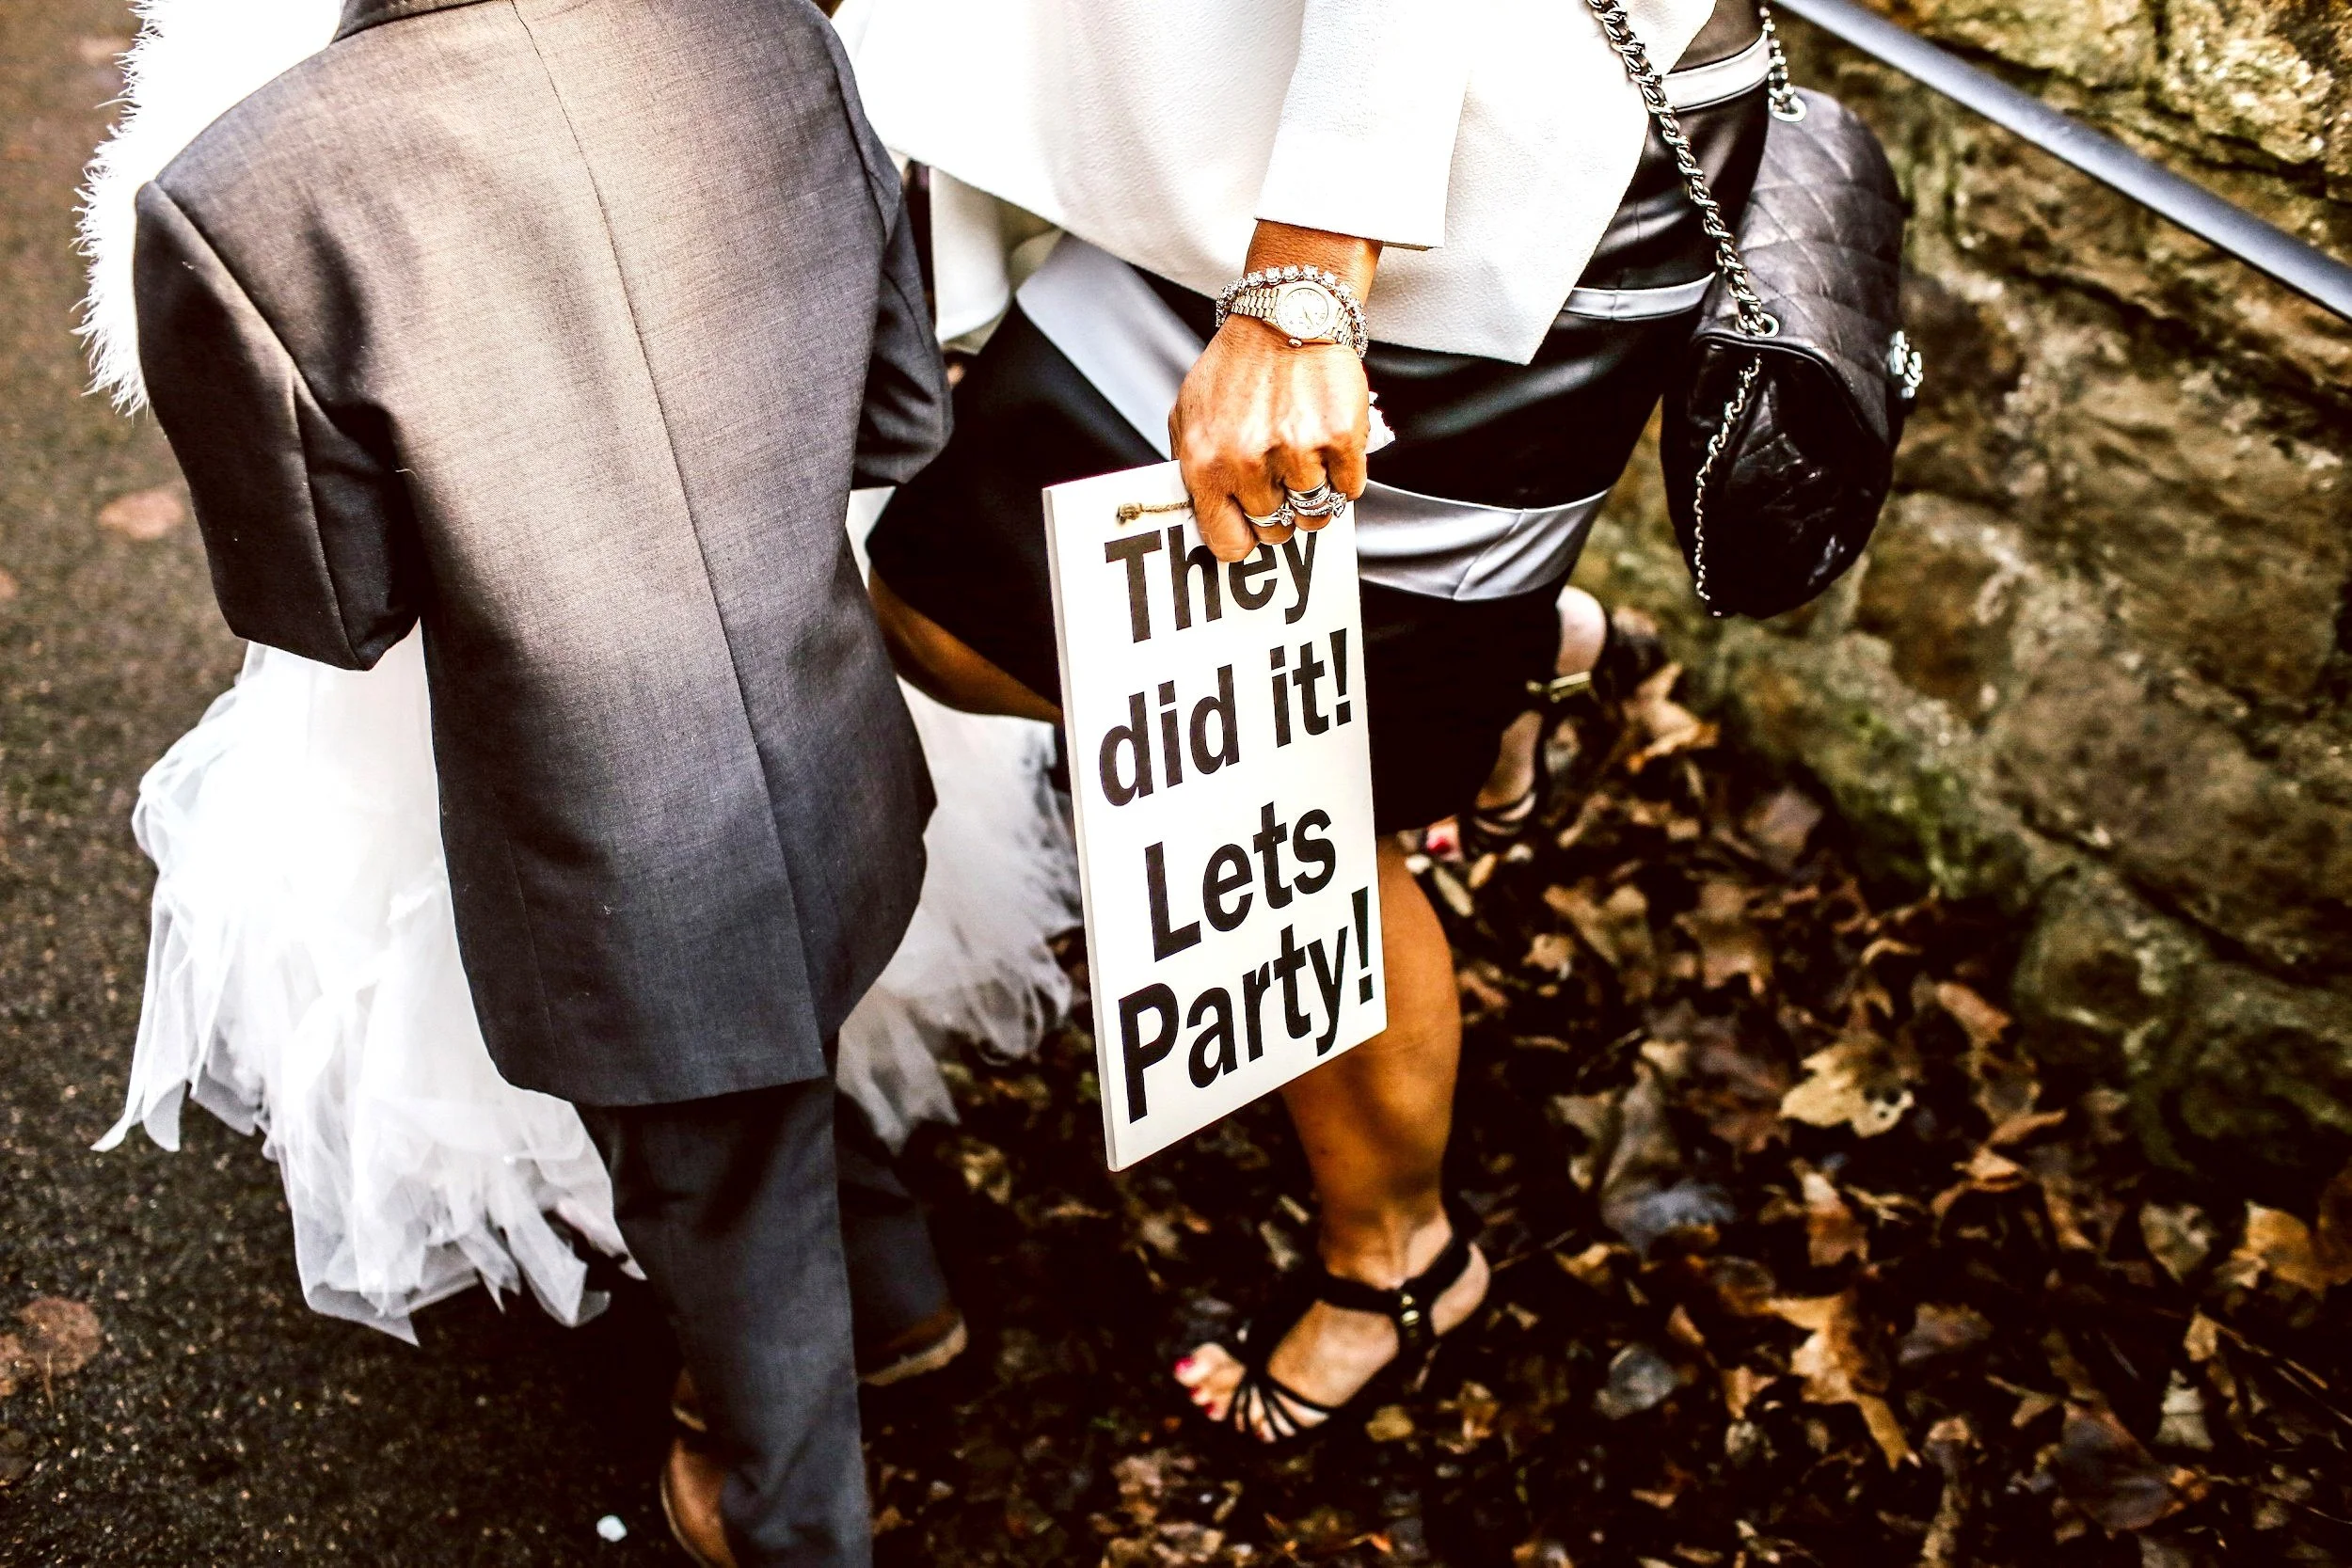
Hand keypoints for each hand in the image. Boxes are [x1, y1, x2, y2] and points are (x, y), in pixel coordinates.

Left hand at [1171, 224, 1378, 562]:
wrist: (1286, 314)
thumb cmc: (1237, 366)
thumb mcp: (1190, 414)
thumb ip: (1191, 468)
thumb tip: (1204, 517)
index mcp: (1205, 463)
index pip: (1228, 543)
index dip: (1244, 538)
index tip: (1252, 526)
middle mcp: (1248, 463)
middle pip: (1276, 530)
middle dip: (1281, 511)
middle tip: (1283, 480)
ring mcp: (1296, 451)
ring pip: (1316, 513)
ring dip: (1315, 492)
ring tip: (1306, 455)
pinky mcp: (1339, 438)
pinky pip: (1350, 488)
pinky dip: (1345, 472)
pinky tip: (1330, 442)